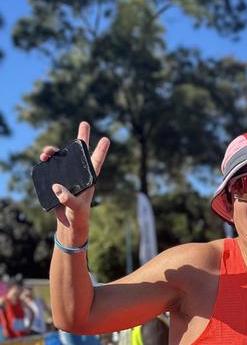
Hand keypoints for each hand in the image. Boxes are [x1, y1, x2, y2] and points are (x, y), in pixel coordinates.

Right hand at [40, 121, 109, 238]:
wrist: (68, 221)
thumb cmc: (77, 214)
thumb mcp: (75, 207)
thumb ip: (67, 199)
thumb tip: (57, 188)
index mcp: (88, 179)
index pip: (95, 162)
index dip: (101, 150)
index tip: (106, 138)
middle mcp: (78, 174)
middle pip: (79, 153)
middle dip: (81, 138)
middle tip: (85, 123)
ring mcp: (66, 175)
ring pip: (61, 158)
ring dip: (54, 151)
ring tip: (46, 152)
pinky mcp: (56, 179)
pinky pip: (50, 167)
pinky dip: (46, 161)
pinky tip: (43, 159)